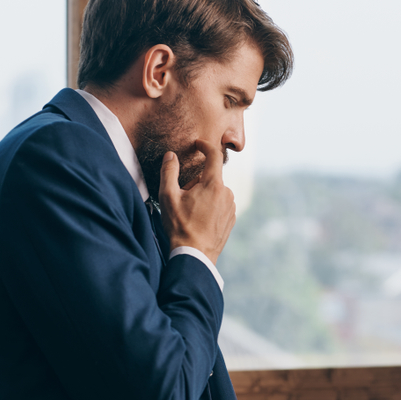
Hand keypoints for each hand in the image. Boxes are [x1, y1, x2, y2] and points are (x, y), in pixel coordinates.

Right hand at [158, 140, 235, 262]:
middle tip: (183, 198)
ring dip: (204, 195)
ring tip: (190, 213)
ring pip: (215, 192)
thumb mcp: (168, 197)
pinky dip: (210, 206)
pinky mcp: (231, 219)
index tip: (198, 143)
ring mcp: (231, 207)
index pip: (213, 156)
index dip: (205, 146)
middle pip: (210, 177)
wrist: (195, 255)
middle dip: (196, 182)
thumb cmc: (180, 226)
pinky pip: (220, 205)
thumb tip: (170, 155)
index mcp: (213, 184)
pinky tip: (199, 220)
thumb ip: (169, 172)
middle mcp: (227, 193)